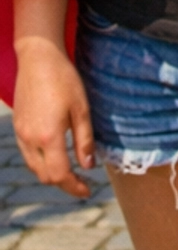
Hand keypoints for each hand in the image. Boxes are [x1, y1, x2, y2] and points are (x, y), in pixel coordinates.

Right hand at [13, 40, 95, 198]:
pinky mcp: (17, 127)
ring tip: (71, 171)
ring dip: (51, 174)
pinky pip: (27, 155)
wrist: (38, 59)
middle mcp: (30, 139)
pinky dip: (41, 163)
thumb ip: (84, 140)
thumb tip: (89, 166)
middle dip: (64, 183)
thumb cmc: (64, 79)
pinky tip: (55, 155)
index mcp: (48, 137)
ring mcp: (20, 134)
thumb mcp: (82, 109)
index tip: (87, 191)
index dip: (74, 187)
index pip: (60, 174)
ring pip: (34, 167)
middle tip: (82, 183)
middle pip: (45, 176)